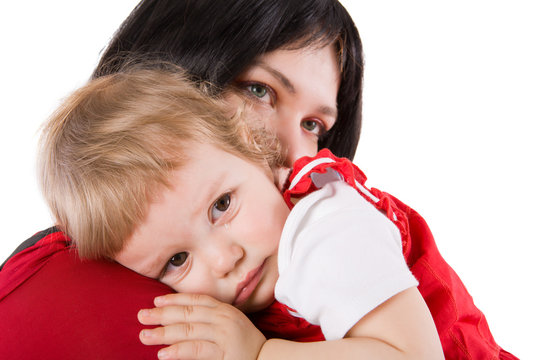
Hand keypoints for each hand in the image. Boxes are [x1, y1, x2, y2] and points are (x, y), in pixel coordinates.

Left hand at [138, 293, 265, 359]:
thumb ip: (210, 318)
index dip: (174, 299)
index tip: (156, 300)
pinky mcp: (223, 353)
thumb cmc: (245, 342)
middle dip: (163, 314)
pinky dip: (179, 351)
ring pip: (189, 330)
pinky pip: (197, 350)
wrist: (267, 358)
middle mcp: (223, 319)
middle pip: (188, 313)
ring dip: (164, 333)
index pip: (196, 300)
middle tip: (142, 316)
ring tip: (145, 335)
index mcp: (224, 309)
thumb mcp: (230, 323)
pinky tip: (163, 354)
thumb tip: (182, 316)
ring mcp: (223, 335)